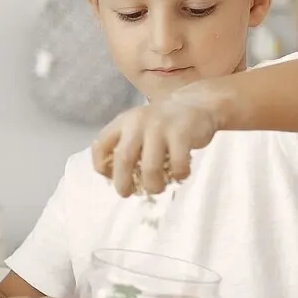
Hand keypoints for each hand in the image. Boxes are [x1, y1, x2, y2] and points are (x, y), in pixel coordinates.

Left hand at [91, 86, 227, 196]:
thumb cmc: (163, 124)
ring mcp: (160, 127)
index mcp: (123, 122)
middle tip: (128, 194)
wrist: (197, 103)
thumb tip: (119, 181)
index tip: (110, 177)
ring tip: (157, 188)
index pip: (101, 145)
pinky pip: (177, 165)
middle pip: (123, 159)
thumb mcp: (138, 128)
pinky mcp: (182, 134)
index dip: (100, 166)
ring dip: (153, 185)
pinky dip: (179, 176)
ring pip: (150, 167)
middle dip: (123, 183)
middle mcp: (138, 123)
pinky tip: (180, 174)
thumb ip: (127, 147)